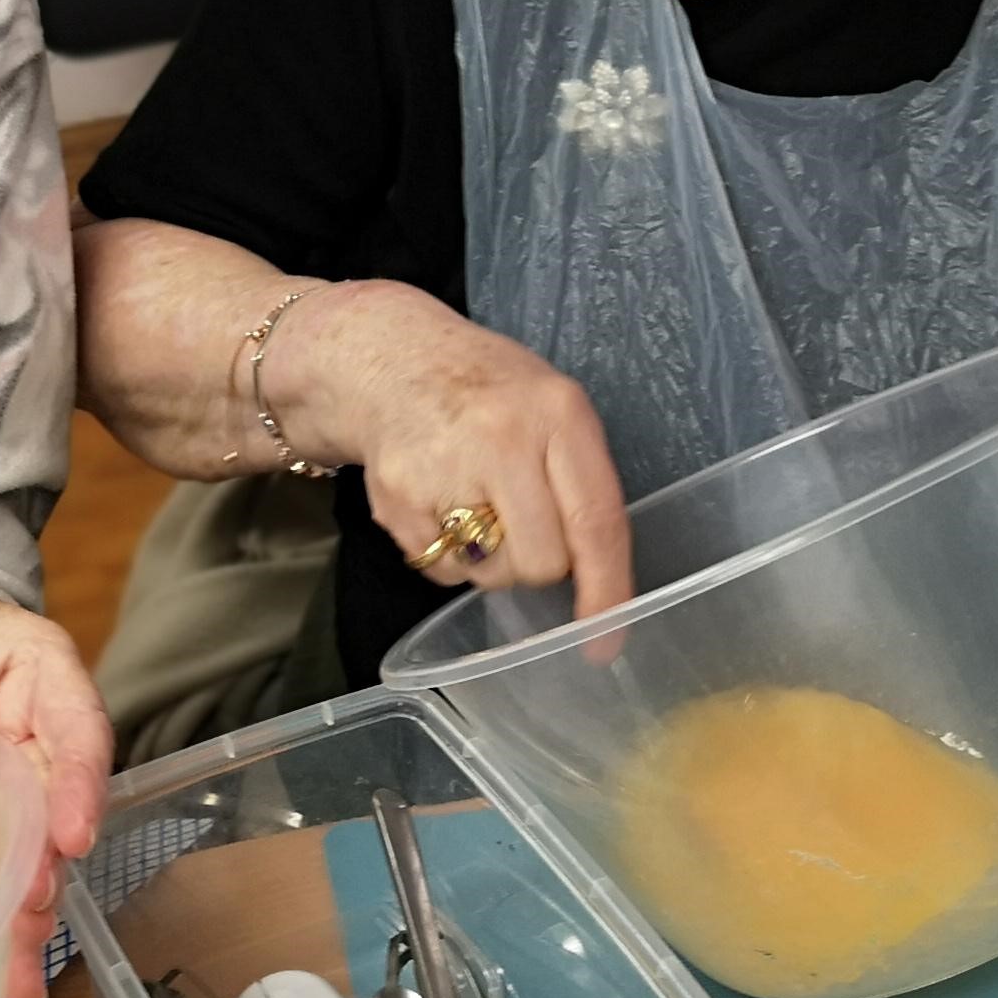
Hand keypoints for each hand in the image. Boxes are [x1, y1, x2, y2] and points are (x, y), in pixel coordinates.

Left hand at [0, 566, 111, 997]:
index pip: (77, 729)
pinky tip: (6, 979)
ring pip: (32, 857)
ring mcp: (4, 794)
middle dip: (51, 861)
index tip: (71, 834)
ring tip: (21, 967)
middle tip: (32, 904)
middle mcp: (36, 742)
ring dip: (30, 912)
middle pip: (60, 807)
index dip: (80, 783)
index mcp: (41, 675)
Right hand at [278, 280, 636, 621]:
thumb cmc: (486, 389)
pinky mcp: (397, 499)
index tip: (607, 639)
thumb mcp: (552, 404)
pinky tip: (440, 504)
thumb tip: (603, 576)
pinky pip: (441, 573)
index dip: (607, 589)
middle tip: (521, 520)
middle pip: (543, 562)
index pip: (596, 521)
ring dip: (492, 560)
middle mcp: (501, 438)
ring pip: (492, 575)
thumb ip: (580, 477)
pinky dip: (447, 556)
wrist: (390, 358)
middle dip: (538, 560)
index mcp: (556, 412)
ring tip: (476, 503)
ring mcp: (444, 469)